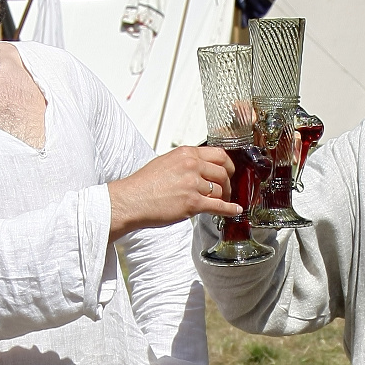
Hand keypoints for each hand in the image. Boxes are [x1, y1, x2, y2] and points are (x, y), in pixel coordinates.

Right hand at [107, 145, 237, 239]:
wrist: (131, 200)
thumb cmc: (144, 184)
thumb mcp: (166, 162)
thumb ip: (185, 163)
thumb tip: (200, 169)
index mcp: (186, 154)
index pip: (219, 154)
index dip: (228, 165)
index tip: (229, 172)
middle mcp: (192, 166)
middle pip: (223, 172)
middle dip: (228, 183)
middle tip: (226, 190)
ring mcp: (193, 184)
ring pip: (220, 190)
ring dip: (224, 198)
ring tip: (221, 202)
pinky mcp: (192, 203)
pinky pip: (218, 206)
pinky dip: (229, 209)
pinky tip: (234, 210)